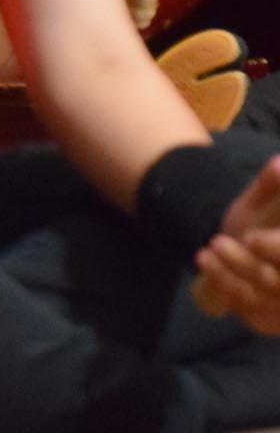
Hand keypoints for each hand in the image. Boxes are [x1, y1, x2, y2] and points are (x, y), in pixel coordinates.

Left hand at [196, 154, 279, 331]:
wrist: (248, 253)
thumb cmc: (263, 224)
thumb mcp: (264, 203)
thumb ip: (271, 185)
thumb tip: (279, 162)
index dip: (276, 249)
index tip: (252, 239)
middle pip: (278, 279)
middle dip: (250, 263)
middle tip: (222, 242)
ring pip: (261, 288)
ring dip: (233, 271)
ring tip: (206, 250)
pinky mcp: (265, 315)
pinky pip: (244, 301)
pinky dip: (224, 282)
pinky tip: (205, 262)